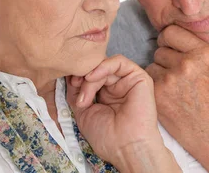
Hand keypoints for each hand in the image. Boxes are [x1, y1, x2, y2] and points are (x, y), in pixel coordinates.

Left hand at [67, 55, 179, 172]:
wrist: (125, 147)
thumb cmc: (106, 136)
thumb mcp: (83, 112)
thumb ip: (78, 93)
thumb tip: (71, 76)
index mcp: (106, 96)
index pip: (92, 76)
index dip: (79, 77)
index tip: (69, 84)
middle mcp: (118, 87)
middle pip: (97, 70)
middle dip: (83, 74)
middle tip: (74, 83)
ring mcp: (128, 82)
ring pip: (105, 66)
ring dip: (90, 76)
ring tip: (84, 88)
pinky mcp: (139, 78)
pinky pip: (120, 62)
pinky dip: (103, 66)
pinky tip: (92, 77)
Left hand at [146, 12, 208, 170]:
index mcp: (203, 54)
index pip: (171, 32)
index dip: (171, 39)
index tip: (175, 47)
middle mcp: (185, 65)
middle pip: (160, 47)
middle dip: (166, 54)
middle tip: (176, 67)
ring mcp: (170, 81)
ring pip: (152, 63)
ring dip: (159, 69)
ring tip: (173, 81)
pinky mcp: (158, 96)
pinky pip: (147, 79)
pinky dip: (154, 84)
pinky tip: (168, 92)